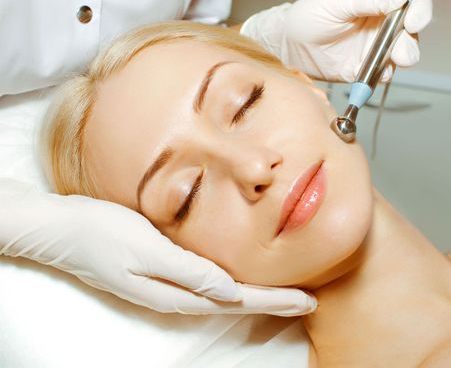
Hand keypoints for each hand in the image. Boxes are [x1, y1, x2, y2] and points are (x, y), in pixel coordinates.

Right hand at [0, 178, 315, 315]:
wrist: (63, 229)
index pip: (237, 299)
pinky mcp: (164, 271)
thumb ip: (187, 271)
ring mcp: (170, 284)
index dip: (274, 301)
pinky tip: (241, 277)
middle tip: (307, 299)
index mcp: (176, 290)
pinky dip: (233, 282)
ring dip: (257, 294)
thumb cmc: (102, 233)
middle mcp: (177, 293)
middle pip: (236, 301)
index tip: (306, 300)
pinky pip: (208, 283)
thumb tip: (228, 291)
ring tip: (285, 292)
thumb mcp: (145, 248)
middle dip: (273, 301)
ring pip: (224, 294)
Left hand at [240, 0, 431, 81]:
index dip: (420, 8)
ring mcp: (377, 47)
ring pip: (404, 53)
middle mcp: (384, 23)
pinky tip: (373, 75)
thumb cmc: (309, 15)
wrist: (289, 45)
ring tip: (392, 62)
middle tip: (401, 52)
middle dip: (411, 42)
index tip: (413, 22)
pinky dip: (383, 75)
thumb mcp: (337, 1)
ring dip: (403, 59)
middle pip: (413, 30)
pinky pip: (384, 74)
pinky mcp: (367, 68)